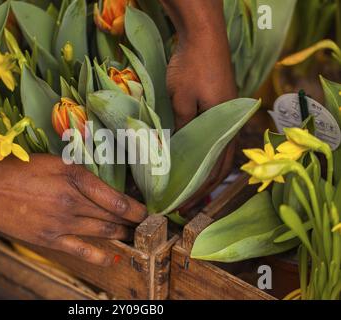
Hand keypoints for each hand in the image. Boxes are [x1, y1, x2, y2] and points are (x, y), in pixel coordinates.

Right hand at [0, 153, 146, 265]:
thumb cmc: (19, 168)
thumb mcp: (54, 161)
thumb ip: (80, 173)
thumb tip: (104, 185)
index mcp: (76, 178)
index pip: (117, 198)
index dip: (137, 207)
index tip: (148, 211)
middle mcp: (73, 202)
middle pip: (113, 216)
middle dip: (133, 221)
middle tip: (146, 224)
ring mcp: (63, 223)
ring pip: (102, 231)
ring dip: (121, 234)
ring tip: (134, 235)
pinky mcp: (50, 239)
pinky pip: (82, 250)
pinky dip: (100, 255)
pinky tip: (113, 257)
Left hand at [160, 0, 237, 207]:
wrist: (203, 37)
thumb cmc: (192, 68)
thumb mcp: (181, 102)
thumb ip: (181, 130)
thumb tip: (172, 157)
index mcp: (224, 128)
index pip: (214, 169)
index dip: (197, 189)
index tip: (180, 205)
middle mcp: (229, 126)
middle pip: (219, 165)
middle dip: (202, 187)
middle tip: (182, 204)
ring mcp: (225, 117)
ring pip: (217, 153)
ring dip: (203, 172)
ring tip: (186, 189)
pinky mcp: (219, 109)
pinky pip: (212, 139)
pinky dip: (203, 154)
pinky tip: (190, 161)